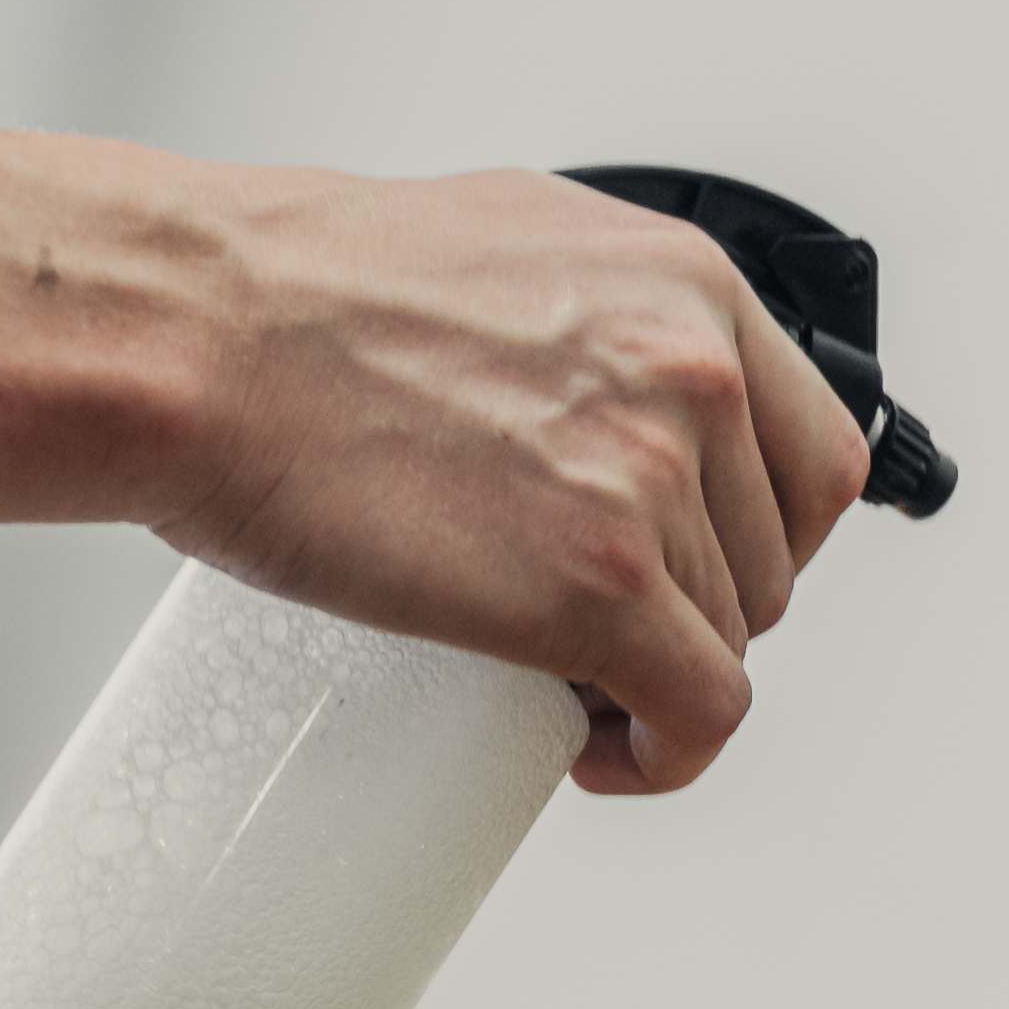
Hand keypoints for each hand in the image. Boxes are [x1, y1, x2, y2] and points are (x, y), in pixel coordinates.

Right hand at [149, 168, 870, 792]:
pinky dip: (663, 755)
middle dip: (690, 612)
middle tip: (596, 633)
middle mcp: (691, 371)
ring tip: (556, 680)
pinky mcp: (598, 587)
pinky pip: (699, 713)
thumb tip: (597, 404)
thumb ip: (591, 328)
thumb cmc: (294, 297)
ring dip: (651, 680)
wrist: (199, 337)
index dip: (755, 535)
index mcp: (679, 282)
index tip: (696, 570)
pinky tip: (601, 753)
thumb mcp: (501, 252)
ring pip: (726, 641)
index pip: (809, 452)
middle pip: (767, 561)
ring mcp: (651, 481)